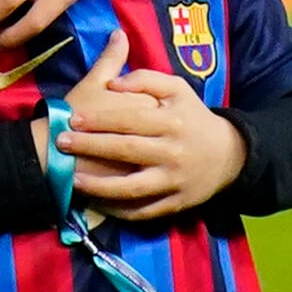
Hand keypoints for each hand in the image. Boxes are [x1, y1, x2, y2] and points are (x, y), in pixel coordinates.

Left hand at [55, 42, 246, 223]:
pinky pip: (144, 211)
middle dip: (91, 147)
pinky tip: (97, 204)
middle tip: (61, 143)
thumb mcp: (177, 89)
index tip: (72, 117)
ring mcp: (173, 181)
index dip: (99, 118)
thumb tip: (114, 82)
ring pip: (133, 188)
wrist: (230, 155)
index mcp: (172, 121)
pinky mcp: (175, 204)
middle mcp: (172, 152)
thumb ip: (145, 79)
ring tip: (73, 180)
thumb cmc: (194, 117)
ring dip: (100, 186)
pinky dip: (120, 211)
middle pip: (126, 151)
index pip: (129, 119)